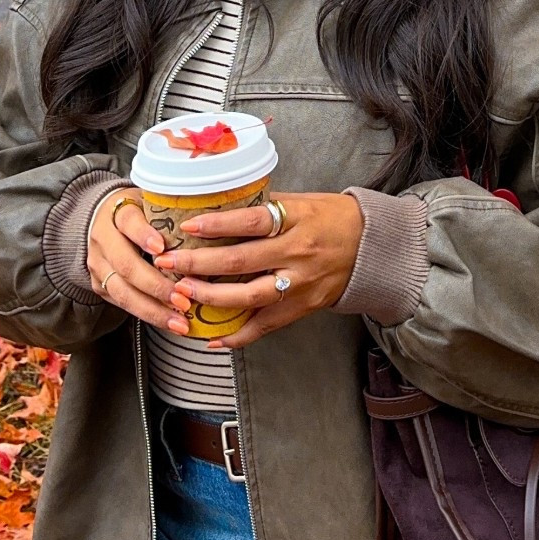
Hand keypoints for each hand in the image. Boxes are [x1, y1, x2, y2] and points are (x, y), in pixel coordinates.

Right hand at [86, 186, 193, 335]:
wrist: (102, 220)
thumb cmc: (139, 212)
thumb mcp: (151, 202)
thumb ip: (172, 213)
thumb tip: (210, 226)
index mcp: (117, 212)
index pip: (128, 222)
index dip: (144, 235)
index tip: (162, 249)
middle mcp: (103, 239)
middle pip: (126, 265)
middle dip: (156, 286)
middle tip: (183, 300)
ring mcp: (98, 264)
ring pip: (122, 292)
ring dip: (153, 310)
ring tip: (180, 322)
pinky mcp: (99, 285)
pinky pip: (123, 304)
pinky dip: (148, 315)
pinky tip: (170, 322)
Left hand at [156, 192, 364, 348]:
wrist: (371, 247)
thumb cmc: (332, 217)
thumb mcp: (302, 201)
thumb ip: (265, 207)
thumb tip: (219, 206)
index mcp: (297, 220)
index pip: (252, 221)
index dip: (218, 224)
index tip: (187, 226)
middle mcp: (298, 253)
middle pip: (241, 261)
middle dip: (198, 263)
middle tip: (167, 263)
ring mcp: (300, 284)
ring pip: (249, 296)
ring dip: (210, 298)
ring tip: (181, 294)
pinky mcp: (303, 308)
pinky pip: (266, 326)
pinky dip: (238, 336)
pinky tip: (212, 338)